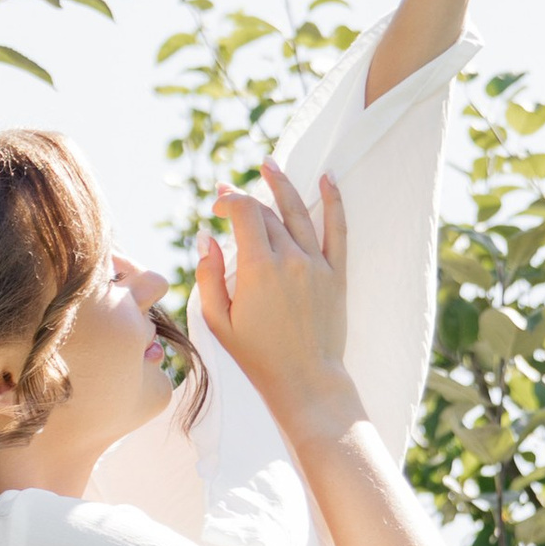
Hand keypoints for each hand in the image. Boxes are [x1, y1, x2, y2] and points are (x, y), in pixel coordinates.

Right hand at [194, 162, 356, 438]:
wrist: (306, 380)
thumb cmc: (257, 356)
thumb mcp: (219, 320)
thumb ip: (209, 275)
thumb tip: (207, 238)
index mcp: (258, 269)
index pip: (243, 214)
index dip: (228, 201)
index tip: (216, 209)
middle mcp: (290, 259)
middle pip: (267, 213)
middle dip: (245, 199)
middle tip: (229, 195)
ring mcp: (316, 264)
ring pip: (298, 212)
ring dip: (282, 185)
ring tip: (270, 165)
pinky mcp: (336, 274)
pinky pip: (337, 229)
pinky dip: (333, 201)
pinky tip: (327, 178)